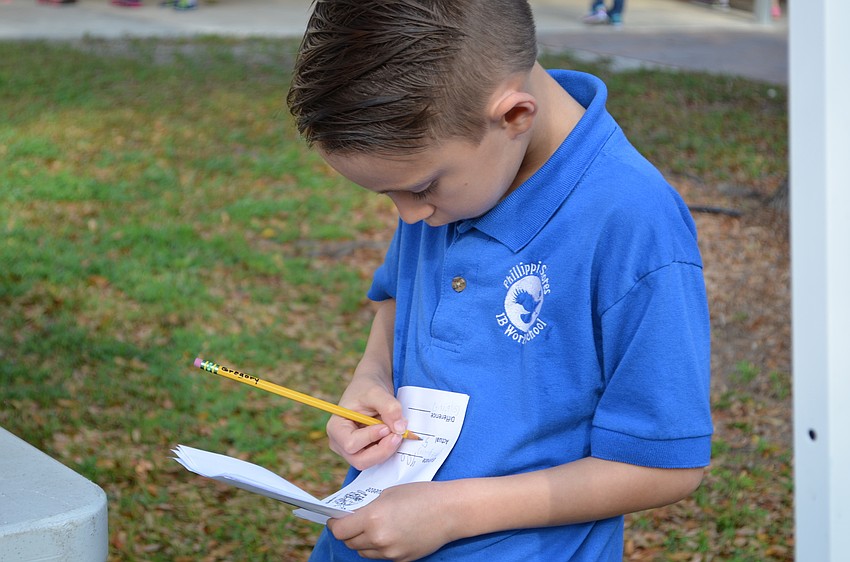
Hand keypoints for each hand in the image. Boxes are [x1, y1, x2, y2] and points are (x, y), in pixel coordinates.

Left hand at [327, 482, 456, 561]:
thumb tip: (353, 517)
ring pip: (364, 552)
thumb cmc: (420, 495)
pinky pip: (381, 556)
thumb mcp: (388, 494)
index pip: (340, 530)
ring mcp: (390, 552)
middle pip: (350, 542)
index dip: (334, 524)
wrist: (450, 510)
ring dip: (363, 541)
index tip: (334, 519)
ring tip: (372, 528)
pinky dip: (380, 547)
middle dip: (348, 532)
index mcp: (372, 518)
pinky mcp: (401, 559)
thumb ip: (368, 508)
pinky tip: (390, 533)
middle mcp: (378, 539)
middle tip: (352, 522)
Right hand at [328, 380, 407, 469]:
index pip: (351, 444)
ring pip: (372, 462)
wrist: (372, 386)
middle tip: (399, 435)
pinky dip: (390, 448)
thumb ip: (389, 407)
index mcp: (336, 428)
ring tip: (398, 431)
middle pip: (360, 460)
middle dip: (383, 449)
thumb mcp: (377, 392)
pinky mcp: (366, 451)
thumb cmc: (367, 387)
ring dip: (388, 449)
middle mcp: (340, 443)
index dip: (371, 438)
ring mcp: (352, 450)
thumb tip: (400, 428)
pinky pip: (379, 457)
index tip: (386, 426)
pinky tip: (395, 434)